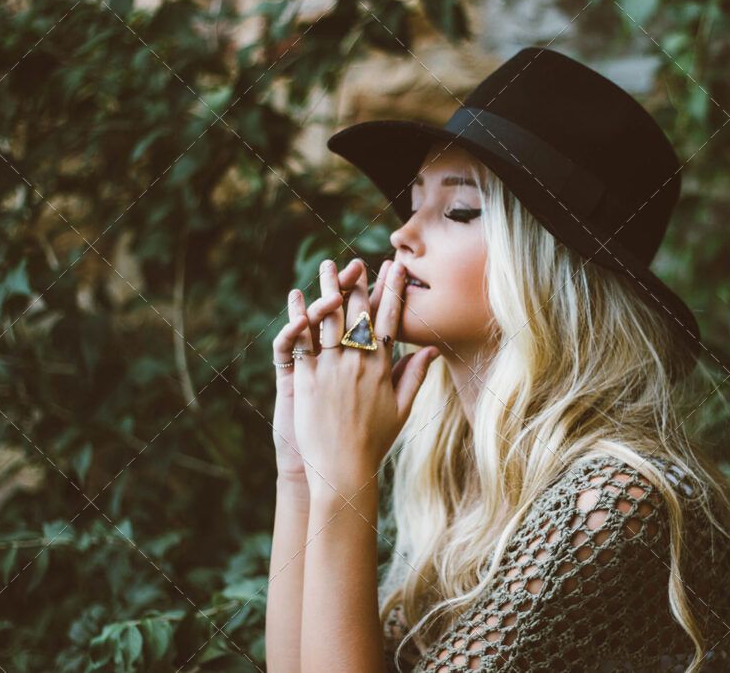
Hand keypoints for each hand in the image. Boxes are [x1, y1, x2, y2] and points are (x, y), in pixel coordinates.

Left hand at [291, 259, 439, 499]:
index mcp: (381, 369)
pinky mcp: (307, 379)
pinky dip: (299, 317)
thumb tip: (432, 351)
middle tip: (357, 261)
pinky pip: (302, 341)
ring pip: (329, 320)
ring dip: (329, 289)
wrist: (343, 469)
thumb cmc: (374, 443)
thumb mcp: (401, 409)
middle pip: (357, 313)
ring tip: (328, 266)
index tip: (396, 269)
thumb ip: (414, 376)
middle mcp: (357, 364)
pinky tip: (297, 297)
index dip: (392, 292)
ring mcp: (331, 369)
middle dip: (358, 283)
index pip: (389, 321)